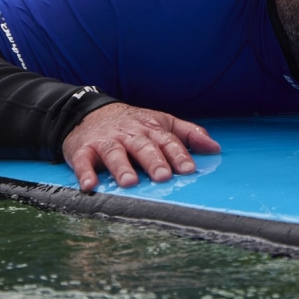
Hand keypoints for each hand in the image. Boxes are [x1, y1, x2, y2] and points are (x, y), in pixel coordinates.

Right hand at [63, 102, 220, 192]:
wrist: (88, 112)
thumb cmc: (132, 124)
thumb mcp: (162, 122)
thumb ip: (189, 134)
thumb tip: (215, 148)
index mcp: (150, 128)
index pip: (167, 141)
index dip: (178, 154)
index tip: (189, 169)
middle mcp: (129, 134)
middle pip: (142, 146)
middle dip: (153, 161)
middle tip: (162, 176)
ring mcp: (106, 141)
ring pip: (114, 153)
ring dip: (121, 167)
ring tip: (130, 182)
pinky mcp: (83, 150)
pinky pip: (83, 161)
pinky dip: (85, 173)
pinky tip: (90, 185)